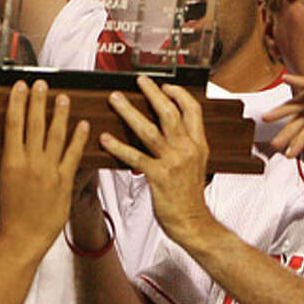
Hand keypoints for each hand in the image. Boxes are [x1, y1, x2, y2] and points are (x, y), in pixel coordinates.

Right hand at [0, 80, 88, 248]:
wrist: (23, 237)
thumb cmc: (11, 212)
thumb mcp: (0, 181)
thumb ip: (4, 159)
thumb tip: (3, 142)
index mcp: (11, 161)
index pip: (13, 124)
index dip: (17, 103)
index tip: (20, 87)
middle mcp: (30, 163)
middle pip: (34, 124)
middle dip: (38, 101)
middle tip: (41, 84)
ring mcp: (48, 171)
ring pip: (55, 135)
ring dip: (59, 114)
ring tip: (62, 97)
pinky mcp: (64, 180)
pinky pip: (73, 154)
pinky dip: (78, 138)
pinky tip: (83, 124)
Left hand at [100, 77, 211, 240]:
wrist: (193, 222)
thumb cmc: (190, 196)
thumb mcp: (196, 164)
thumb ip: (185, 145)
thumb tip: (170, 129)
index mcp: (199, 145)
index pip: (192, 110)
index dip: (178, 95)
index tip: (165, 86)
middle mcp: (187, 149)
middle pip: (169, 113)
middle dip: (152, 94)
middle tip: (139, 81)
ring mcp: (173, 162)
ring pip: (149, 130)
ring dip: (129, 112)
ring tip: (115, 100)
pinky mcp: (158, 176)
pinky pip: (135, 156)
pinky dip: (118, 146)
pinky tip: (105, 138)